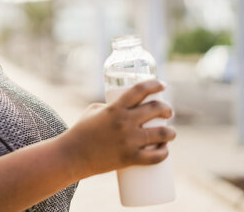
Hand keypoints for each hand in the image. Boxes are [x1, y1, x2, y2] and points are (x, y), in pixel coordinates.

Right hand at [58, 80, 175, 178]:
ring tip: (170, 132)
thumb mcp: (94, 111)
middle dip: (167, 109)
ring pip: (162, 134)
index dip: (154, 84)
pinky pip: (155, 157)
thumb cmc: (81, 131)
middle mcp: (124, 122)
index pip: (140, 90)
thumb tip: (126, 108)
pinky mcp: (129, 158)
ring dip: (171, 132)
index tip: (162, 85)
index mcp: (115, 108)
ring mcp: (128, 141)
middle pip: (156, 110)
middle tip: (167, 112)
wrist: (72, 155)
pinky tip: (165, 150)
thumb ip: (111, 107)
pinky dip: (164, 153)